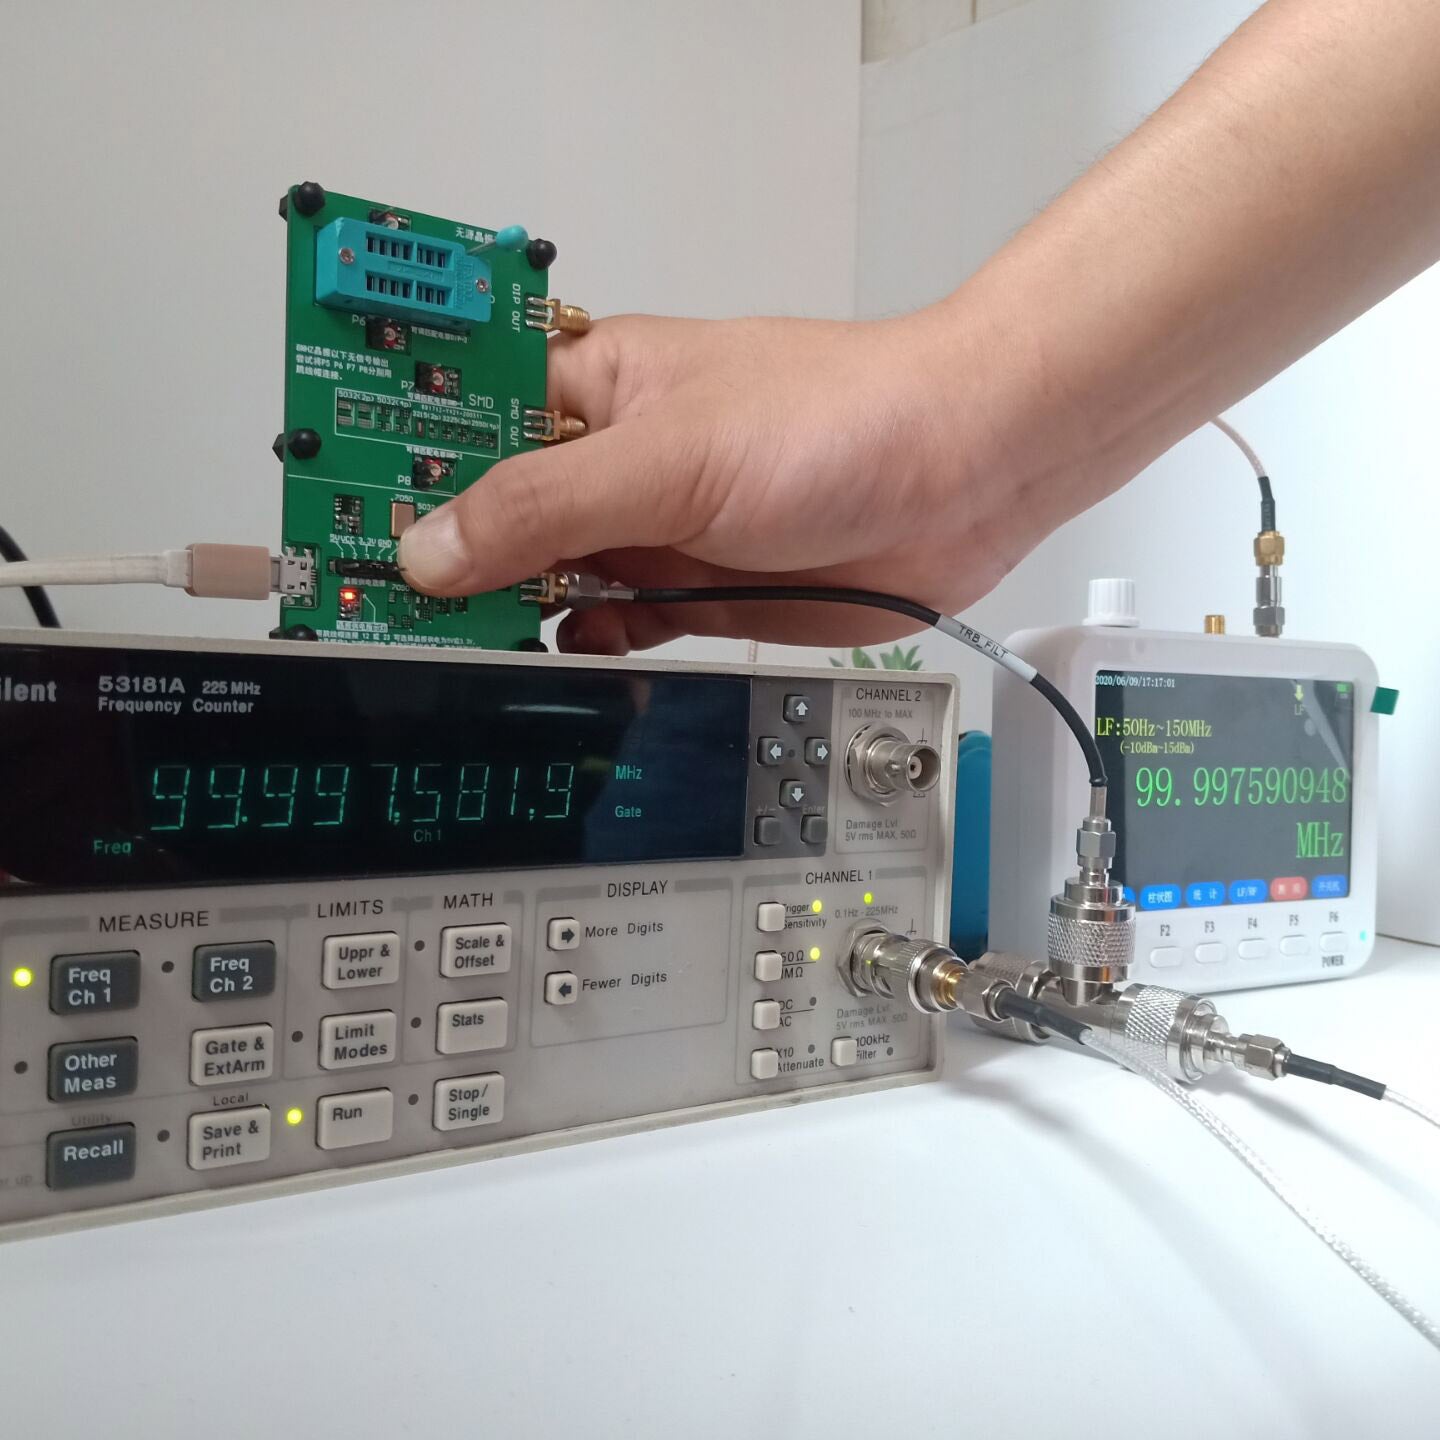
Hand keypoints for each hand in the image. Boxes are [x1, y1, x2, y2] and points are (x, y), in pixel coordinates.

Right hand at [396, 309, 1061, 652]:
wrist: (963, 478)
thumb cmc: (842, 419)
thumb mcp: (672, 457)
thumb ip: (547, 506)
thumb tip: (436, 548)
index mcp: (593, 386)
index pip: (460, 412)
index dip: (390, 451)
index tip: (325, 494)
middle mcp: (615, 458)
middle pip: (493, 507)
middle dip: (440, 549)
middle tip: (363, 592)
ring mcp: (653, 530)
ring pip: (545, 576)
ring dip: (503, 606)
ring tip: (438, 635)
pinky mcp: (694, 594)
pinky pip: (610, 627)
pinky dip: (580, 645)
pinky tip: (559, 652)